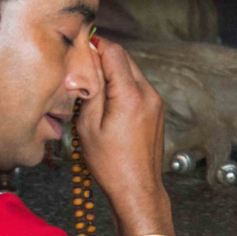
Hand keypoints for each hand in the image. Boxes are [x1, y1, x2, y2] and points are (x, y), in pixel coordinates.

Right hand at [76, 37, 174, 235]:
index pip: (114, 51)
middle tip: (82, 73)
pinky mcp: (158, 111)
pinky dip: (123, 87)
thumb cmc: (111, 163)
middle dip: (103, 59)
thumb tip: (88, 61)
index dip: (94, 47)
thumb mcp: (88, 124)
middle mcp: (149, 94)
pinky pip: (139, 88)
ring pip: (132, 72)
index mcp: (131, 95)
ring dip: (113, 74)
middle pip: (125, 59)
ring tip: (94, 92)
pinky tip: (109, 103)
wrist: (138, 188)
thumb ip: (90, 88)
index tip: (79, 53)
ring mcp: (157, 103)